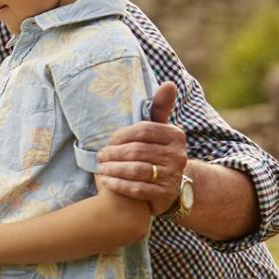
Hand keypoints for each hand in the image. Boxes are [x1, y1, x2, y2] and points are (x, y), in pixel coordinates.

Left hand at [96, 81, 186, 214]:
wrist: (170, 185)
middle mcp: (178, 155)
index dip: (121, 135)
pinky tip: (106, 182)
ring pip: (136, 170)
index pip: (143, 130)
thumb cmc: (157, 151)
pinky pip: (137, 188)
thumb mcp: (160, 130)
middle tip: (100, 156)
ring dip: (113, 169)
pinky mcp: (165, 194)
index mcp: (176, 136)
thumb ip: (160, 108)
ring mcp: (173, 176)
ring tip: (101, 168)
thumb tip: (168, 84)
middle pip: (137, 151)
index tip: (108, 141)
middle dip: (114, 153)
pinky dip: (119, 185)